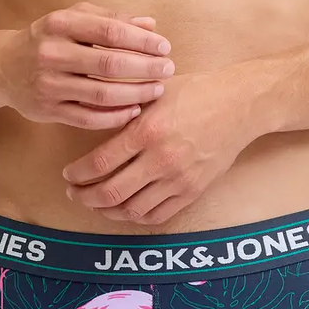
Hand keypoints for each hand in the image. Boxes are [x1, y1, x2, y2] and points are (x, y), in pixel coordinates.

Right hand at [0, 1, 175, 129]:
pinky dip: (115, 116)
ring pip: (101, 93)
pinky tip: (134, 110)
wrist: (3, 67)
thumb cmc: (49, 38)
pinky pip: (88, 117)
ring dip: (135, 93)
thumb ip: (111, 18)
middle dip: (145, 67)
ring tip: (157, 90)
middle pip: (109, 63)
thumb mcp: (73, 18)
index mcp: (60, 23)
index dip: (142, 40)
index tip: (164, 47)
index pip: (110, 31)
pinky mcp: (47, 110)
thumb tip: (152, 24)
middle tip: (168, 70)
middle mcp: (51, 53)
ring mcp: (48, 84)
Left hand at [60, 69, 257, 224]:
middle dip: (85, 197)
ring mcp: (178, 179)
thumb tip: (93, 126)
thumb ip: (125, 113)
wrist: (240, 105)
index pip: (98, 164)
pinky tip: (125, 207)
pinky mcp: (193, 190)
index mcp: (146, 131)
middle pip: (110, 193)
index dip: (77, 175)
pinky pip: (157, 214)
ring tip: (97, 203)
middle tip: (74, 193)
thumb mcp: (153, 94)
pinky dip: (135, 216)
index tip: (68, 175)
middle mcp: (160, 159)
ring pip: (131, 209)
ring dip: (107, 210)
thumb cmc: (195, 92)